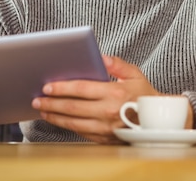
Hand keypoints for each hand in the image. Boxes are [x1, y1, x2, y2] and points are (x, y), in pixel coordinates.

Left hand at [31, 55, 168, 143]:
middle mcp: (108, 111)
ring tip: (42, 110)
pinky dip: (67, 126)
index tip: (48, 86)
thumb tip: (100, 56)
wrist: (158, 121)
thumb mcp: (135, 74)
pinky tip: (58, 120)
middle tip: (37, 99)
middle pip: (72, 107)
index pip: (81, 89)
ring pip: (73, 122)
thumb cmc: (145, 95)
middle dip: (52, 102)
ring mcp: (105, 127)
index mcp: (115, 93)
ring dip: (55, 116)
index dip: (62, 87)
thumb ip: (117, 64)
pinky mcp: (104, 138)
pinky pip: (81, 132)